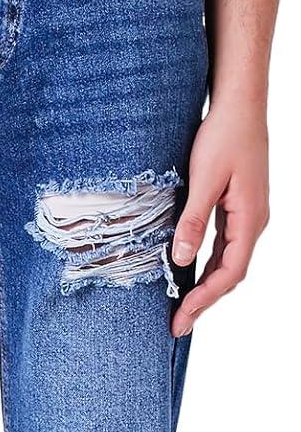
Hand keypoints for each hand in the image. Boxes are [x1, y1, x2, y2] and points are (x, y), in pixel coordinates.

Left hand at [171, 99, 269, 336]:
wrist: (239, 105)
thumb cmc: (223, 136)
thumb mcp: (203, 178)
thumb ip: (193, 220)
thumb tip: (182, 259)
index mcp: (249, 219)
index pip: (229, 272)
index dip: (205, 298)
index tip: (182, 316)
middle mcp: (254, 222)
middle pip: (230, 274)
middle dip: (204, 301)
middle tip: (178, 325)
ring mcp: (248, 216)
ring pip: (228, 263)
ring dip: (206, 286)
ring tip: (182, 308)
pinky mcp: (239, 208)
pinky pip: (225, 247)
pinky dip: (209, 266)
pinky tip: (191, 274)